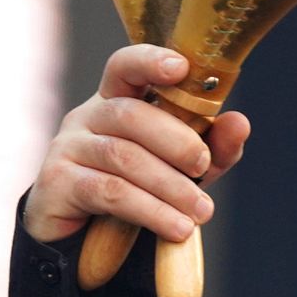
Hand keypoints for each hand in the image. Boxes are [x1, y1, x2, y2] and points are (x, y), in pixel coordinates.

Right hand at [23, 45, 251, 244]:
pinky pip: (109, 192)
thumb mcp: (187, 166)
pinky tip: (177, 228)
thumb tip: (240, 122)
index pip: (125, 66)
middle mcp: (88, 116)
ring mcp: (68, 147)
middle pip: (131, 115)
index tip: (181, 68)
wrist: (87, 235)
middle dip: (178, 143)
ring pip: (123, 157)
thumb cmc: (143, 186)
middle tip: (204, 169)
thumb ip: (215, 145)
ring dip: (170, 186)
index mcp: (119, 99)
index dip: (150, 61)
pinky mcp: (56, 182)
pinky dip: (150, 210)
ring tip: (201, 212)